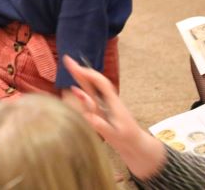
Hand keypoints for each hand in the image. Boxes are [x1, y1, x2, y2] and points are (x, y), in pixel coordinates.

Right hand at [63, 55, 166, 180]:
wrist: (136, 144)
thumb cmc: (127, 139)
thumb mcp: (115, 134)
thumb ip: (100, 124)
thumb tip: (87, 115)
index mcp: (113, 103)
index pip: (101, 83)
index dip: (88, 74)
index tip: (77, 68)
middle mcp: (108, 100)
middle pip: (94, 82)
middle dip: (81, 70)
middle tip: (68, 59)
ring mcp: (105, 104)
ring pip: (91, 88)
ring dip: (81, 77)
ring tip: (71, 65)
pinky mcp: (102, 110)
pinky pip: (91, 96)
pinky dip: (84, 89)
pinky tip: (77, 88)